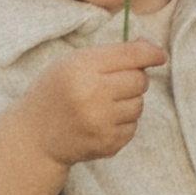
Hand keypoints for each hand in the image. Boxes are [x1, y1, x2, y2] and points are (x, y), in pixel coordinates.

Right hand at [16, 38, 159, 167]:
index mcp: (81, 68)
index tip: (160, 55)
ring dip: (128, 101)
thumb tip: (153, 50)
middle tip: (113, 82)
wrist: (35, 136)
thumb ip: (112, 53)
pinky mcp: (107, 144)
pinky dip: (122, 122)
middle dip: (133, 78)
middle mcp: (92, 96)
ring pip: (139, 104)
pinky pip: (133, 126)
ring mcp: (101, 123)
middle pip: (140, 80)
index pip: (131, 55)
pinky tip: (100, 121)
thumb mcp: (73, 62)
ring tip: (103, 103)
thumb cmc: (56, 91)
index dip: (151, 53)